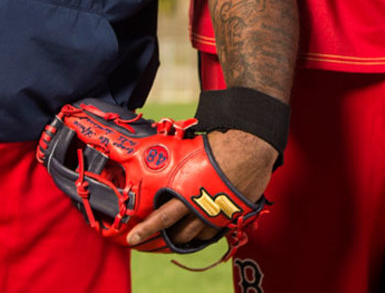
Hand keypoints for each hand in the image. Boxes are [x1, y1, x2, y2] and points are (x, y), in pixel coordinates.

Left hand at [125, 128, 276, 248]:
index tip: (132, 239)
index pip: (162, 217)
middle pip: (179, 233)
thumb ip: (176, 161)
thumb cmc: (222, 145)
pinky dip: (205, 232)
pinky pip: (215, 232)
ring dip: (185, 236)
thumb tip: (158, 155)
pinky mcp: (233, 216)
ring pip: (196, 236)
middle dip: (166, 235)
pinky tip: (201, 228)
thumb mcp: (192, 151)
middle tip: (158, 235)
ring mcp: (218, 215)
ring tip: (179, 232)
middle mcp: (201, 208)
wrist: (252, 147)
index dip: (146, 229)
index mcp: (188, 191)